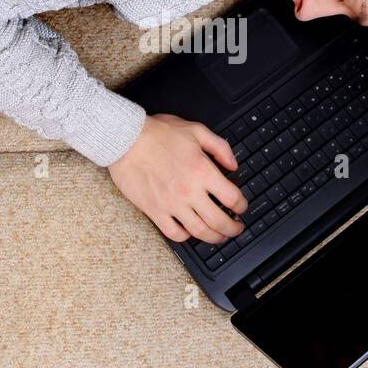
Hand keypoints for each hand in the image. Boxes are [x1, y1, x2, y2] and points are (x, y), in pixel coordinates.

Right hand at [108, 113, 248, 243]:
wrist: (125, 139)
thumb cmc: (157, 133)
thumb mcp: (196, 130)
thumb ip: (220, 147)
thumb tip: (233, 164)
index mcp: (202, 171)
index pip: (232, 197)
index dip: (242, 206)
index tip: (242, 207)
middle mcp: (189, 191)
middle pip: (219, 221)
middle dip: (233, 229)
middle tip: (236, 229)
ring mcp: (172, 204)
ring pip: (200, 231)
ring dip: (215, 237)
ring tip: (219, 236)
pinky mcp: (155, 210)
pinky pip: (174, 233)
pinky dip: (186, 237)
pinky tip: (190, 232)